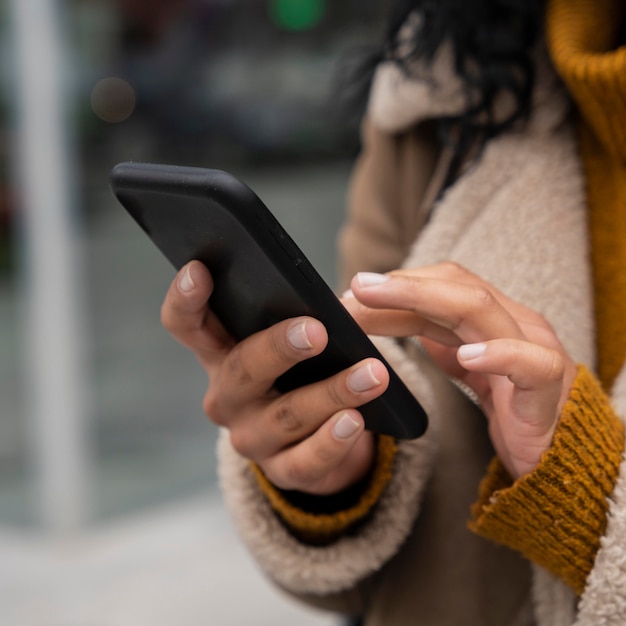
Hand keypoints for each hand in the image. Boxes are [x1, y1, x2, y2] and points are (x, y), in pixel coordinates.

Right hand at [161, 261, 387, 494]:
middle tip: (317, 330)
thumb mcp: (289, 344)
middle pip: (241, 369)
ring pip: (286, 415)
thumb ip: (296, 319)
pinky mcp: (282, 472)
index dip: (186, 298)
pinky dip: (333, 440)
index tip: (200, 269)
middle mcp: (227, 397)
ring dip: (332, 392)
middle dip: (279, 348)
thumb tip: (333, 301)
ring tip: (371, 374)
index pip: (187, 324)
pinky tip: (355, 421)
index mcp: (221, 354)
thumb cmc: (301, 374)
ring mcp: (251, 438)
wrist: (318, 440)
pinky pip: (306, 460)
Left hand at [344, 262, 577, 478]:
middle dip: (403, 285)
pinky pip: (532, 364)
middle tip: (357, 286)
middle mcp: (514, 322)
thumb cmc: (506, 405)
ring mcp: (536, 349)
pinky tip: (467, 356)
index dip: (398, 285)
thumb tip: (376, 311)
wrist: (555, 457)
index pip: (443, 284)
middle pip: (458, 288)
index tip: (352, 294)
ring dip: (426, 300)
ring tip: (380, 300)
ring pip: (484, 311)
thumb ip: (430, 333)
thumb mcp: (458, 362)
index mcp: (492, 316)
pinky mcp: (549, 389)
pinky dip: (500, 354)